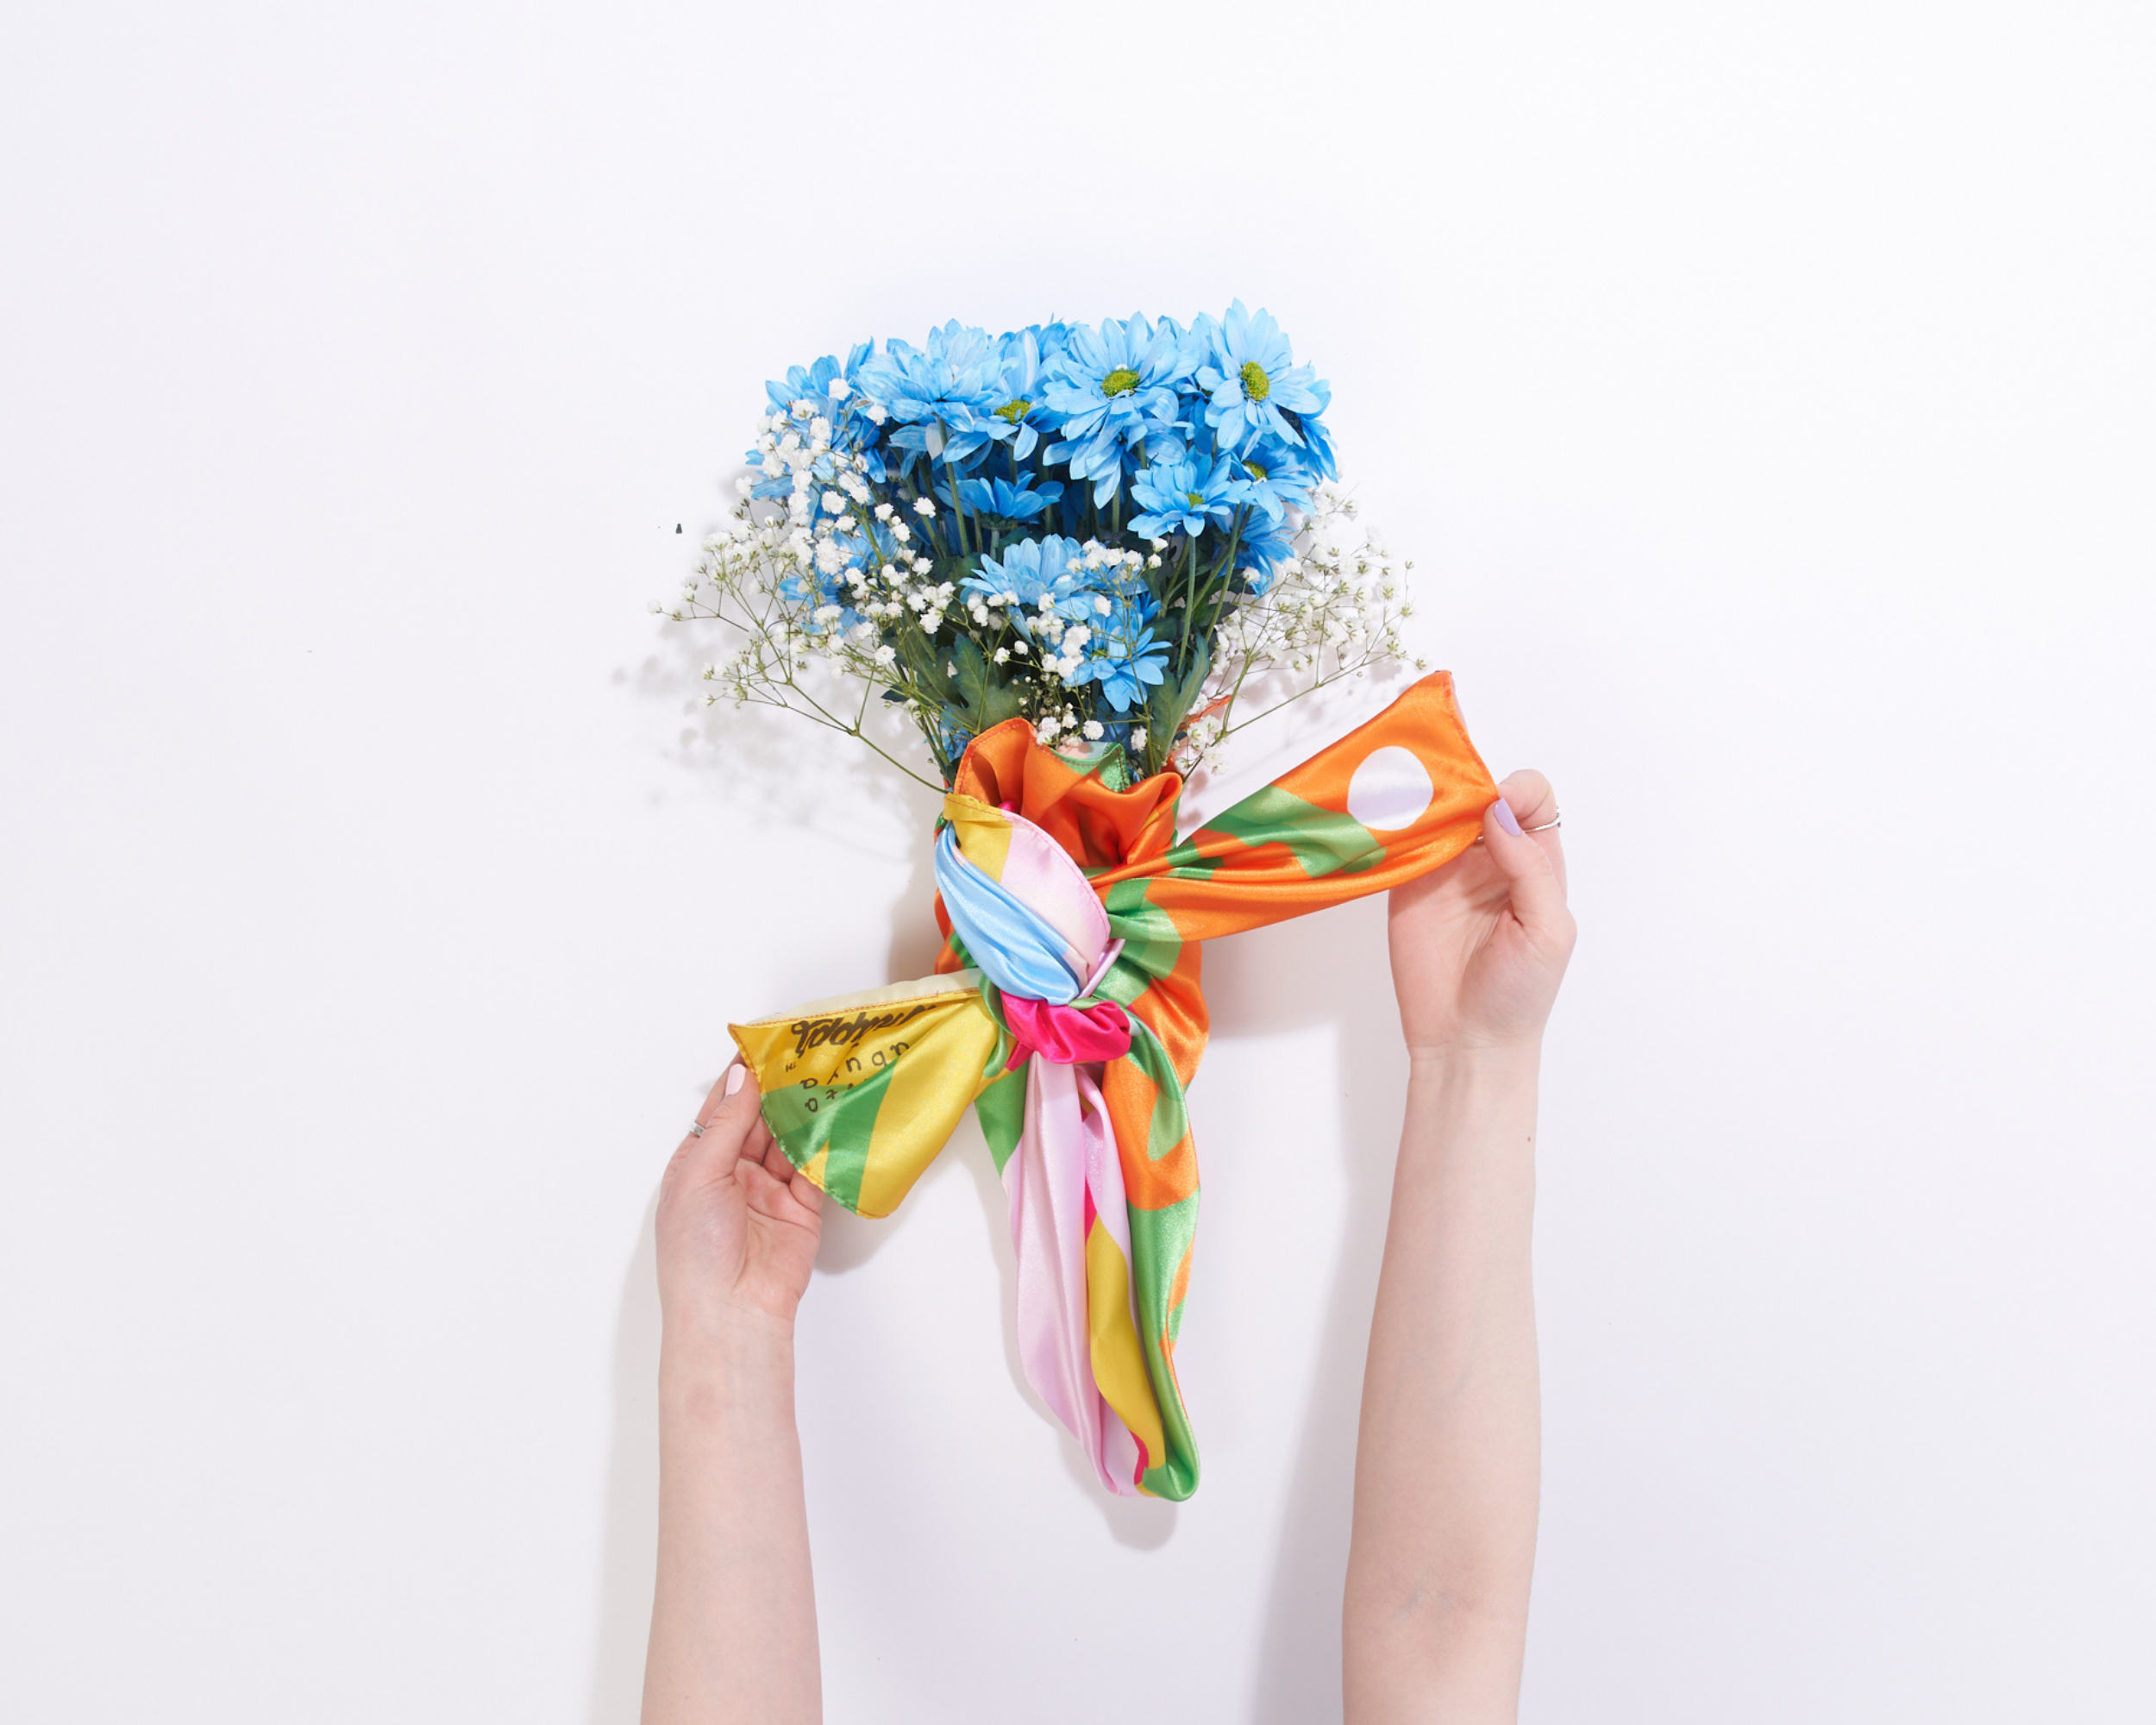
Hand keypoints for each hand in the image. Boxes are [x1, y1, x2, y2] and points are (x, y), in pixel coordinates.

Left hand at [656, 1063, 822, 1333]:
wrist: (731, 1311)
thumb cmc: (697, 1252)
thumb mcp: (700, 1175)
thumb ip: (726, 1124)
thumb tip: (741, 1078)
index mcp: (697, 1165)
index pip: (721, 1110)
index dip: (741, 1080)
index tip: (765, 1047)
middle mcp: (732, 1175)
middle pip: (759, 1121)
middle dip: (779, 1091)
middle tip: (805, 1055)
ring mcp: (768, 1193)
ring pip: (789, 1141)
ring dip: (804, 1114)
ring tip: (826, 1078)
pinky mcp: (801, 1210)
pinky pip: (816, 1170)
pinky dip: (827, 1146)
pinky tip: (837, 1119)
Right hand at [1388, 770, 1575, 1056]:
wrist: (1466, 1043)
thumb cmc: (1519, 995)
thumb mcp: (1547, 931)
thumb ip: (1530, 869)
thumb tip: (1497, 812)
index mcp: (1536, 864)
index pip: (1532, 801)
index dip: (1515, 791)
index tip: (1494, 806)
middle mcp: (1491, 858)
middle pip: (1480, 794)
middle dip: (1465, 782)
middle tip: (1446, 792)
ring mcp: (1446, 869)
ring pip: (1437, 810)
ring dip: (1426, 796)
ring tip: (1414, 797)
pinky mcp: (1407, 885)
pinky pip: (1399, 840)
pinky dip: (1392, 822)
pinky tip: (1388, 818)